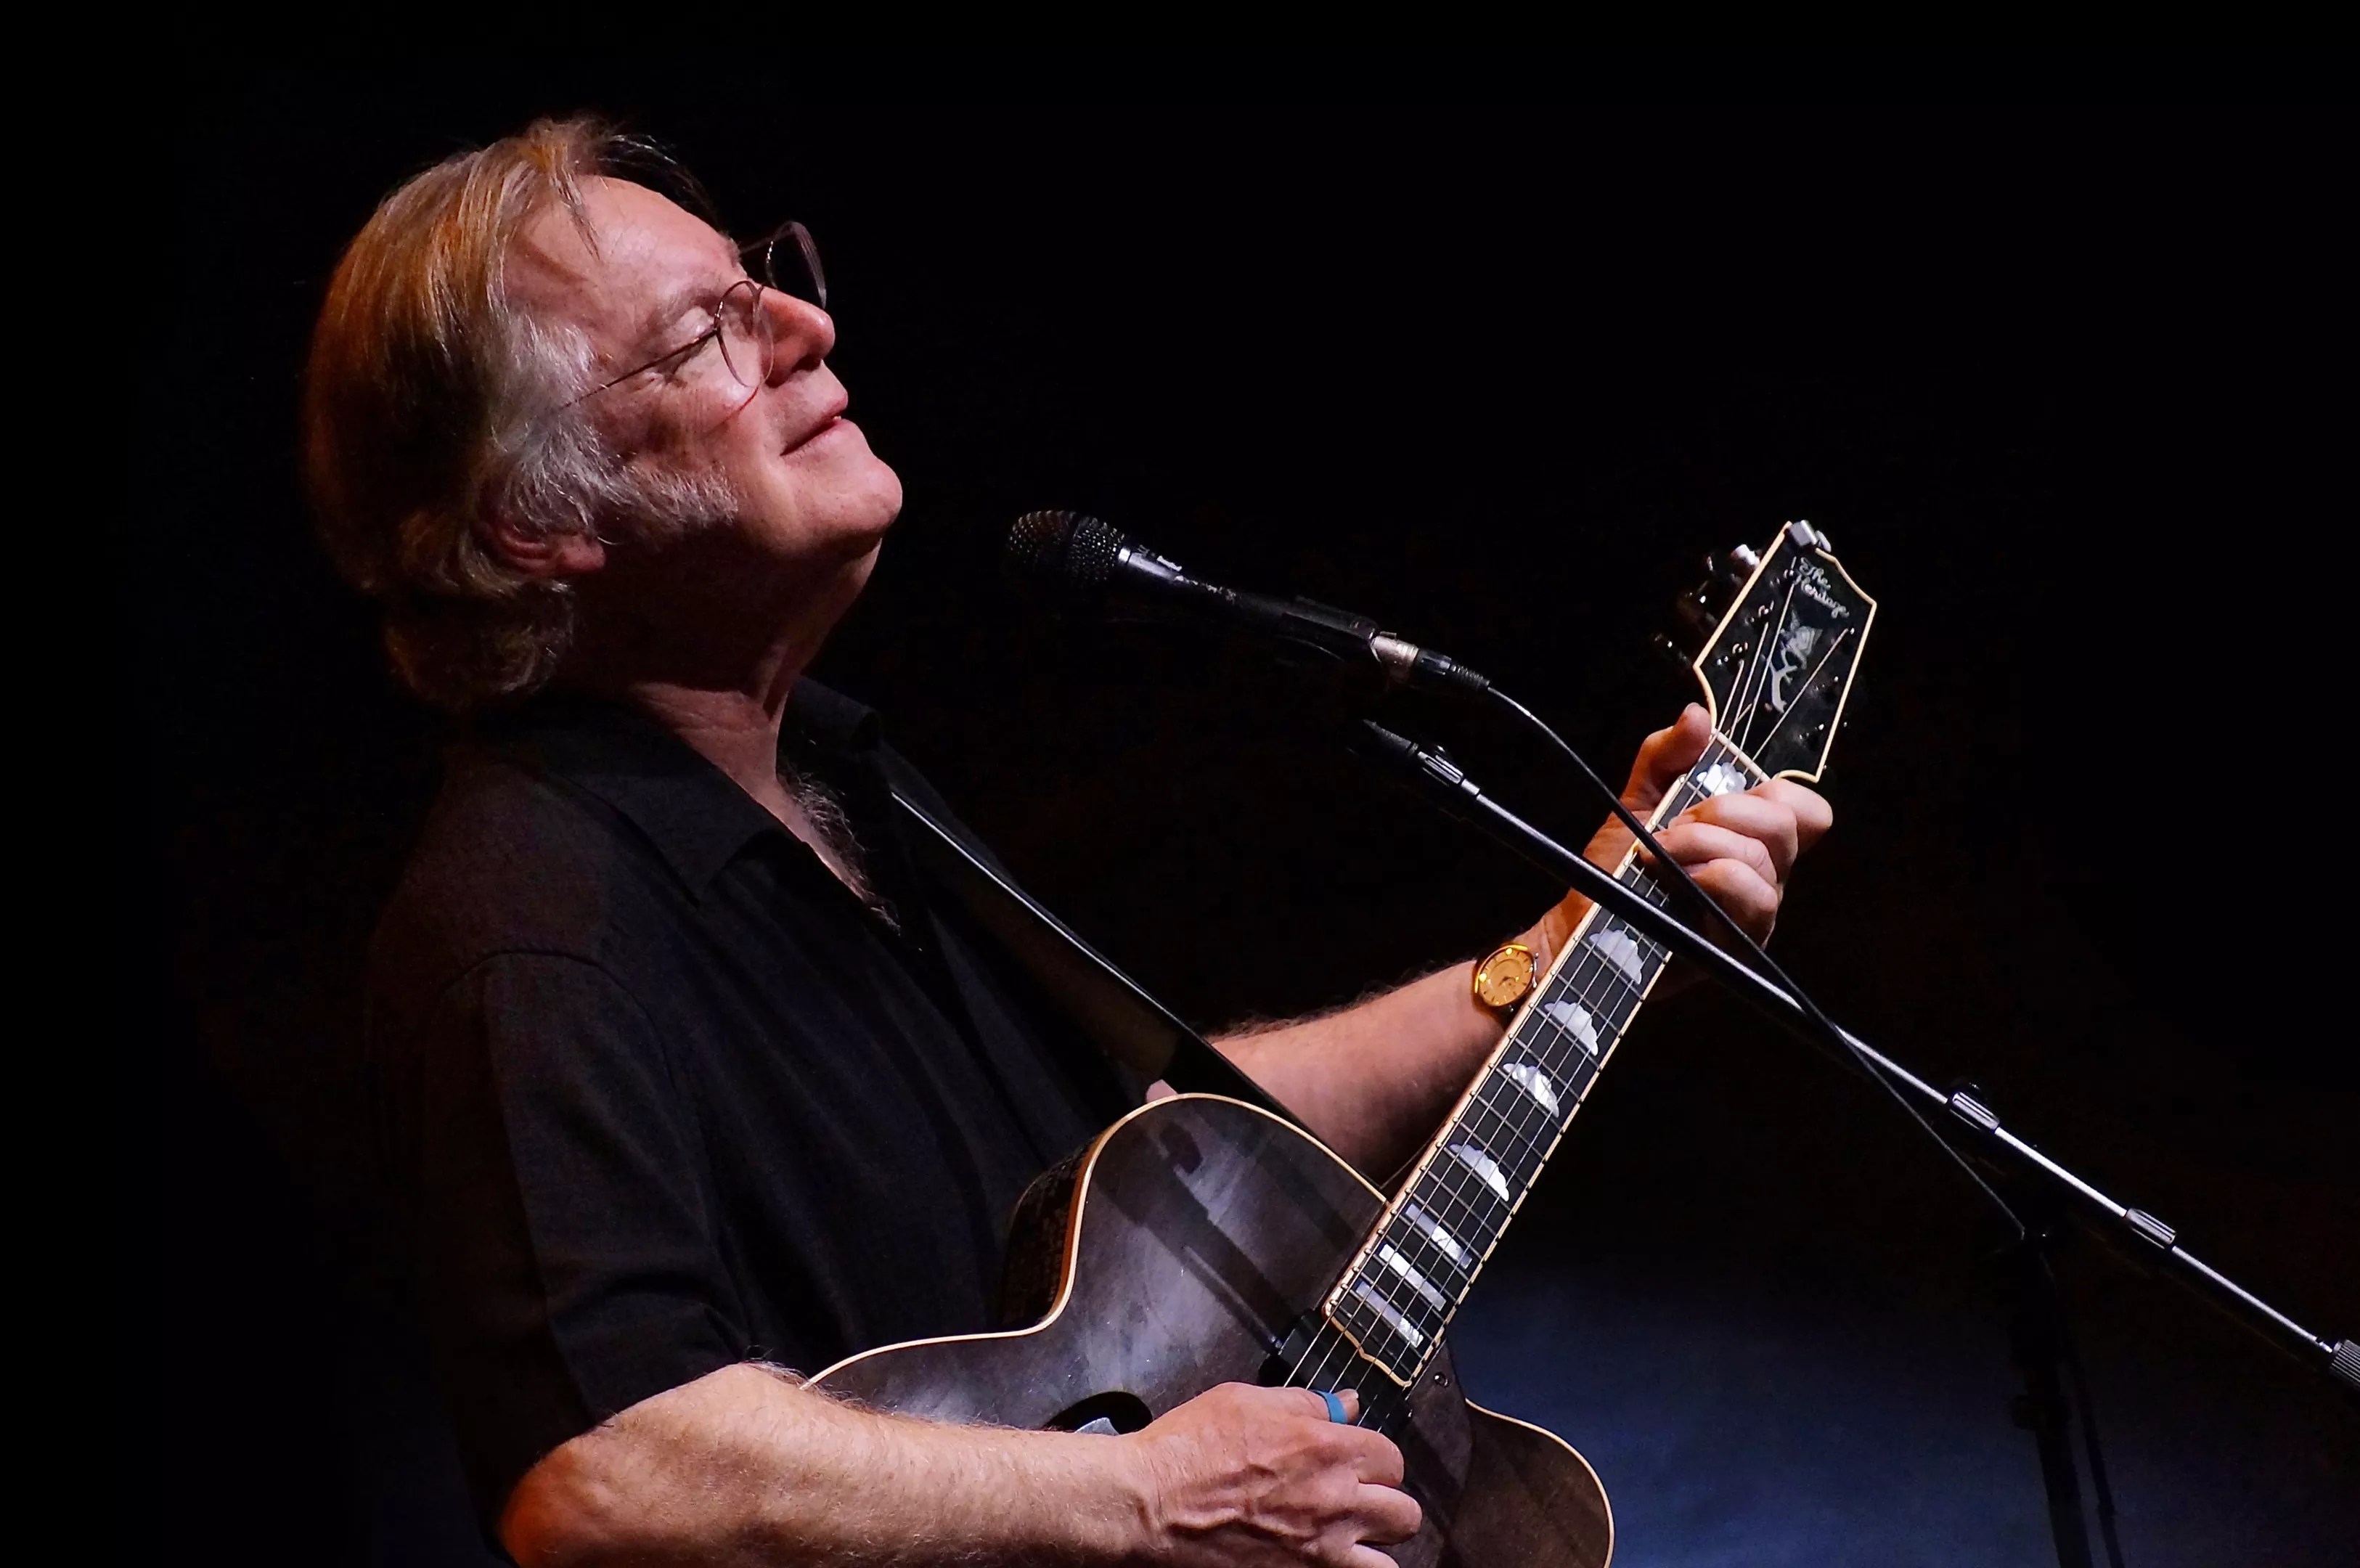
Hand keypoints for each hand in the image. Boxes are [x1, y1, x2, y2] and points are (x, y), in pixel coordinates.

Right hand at [1118, 1383, 1420, 1565]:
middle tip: (1356, 1501)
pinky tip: (1323, 1559)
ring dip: (1373, 1549)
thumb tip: (1346, 1405)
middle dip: (1384, 1504)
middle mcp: (1335, 1502)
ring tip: (1348, 1541)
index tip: (1353, 1461)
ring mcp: (1320, 1551)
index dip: (1373, 1458)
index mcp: (1327, 1449)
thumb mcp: (1247, 1401)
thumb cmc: (1190, 1447)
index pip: (1391, 1458)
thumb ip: (1306, 1405)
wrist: (1150, 1504)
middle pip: (1403, 1513)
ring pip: (1387, 1564)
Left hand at [1534, 704, 1831, 956]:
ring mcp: (1755, 912)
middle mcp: (1765, 874)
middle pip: (1785, 825)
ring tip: (1658, 854)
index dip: (1778, 793)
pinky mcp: (1740, 944)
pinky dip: (1711, 876)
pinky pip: (1753, 898)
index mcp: (1752, 838)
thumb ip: (1666, 755)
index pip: (1806, 811)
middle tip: (1673, 825)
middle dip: (1722, 812)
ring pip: (1764, 860)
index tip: (1717, 794)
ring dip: (1703, 844)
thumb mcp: (1638, 798)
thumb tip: (1697, 715)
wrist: (1582, 922)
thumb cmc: (1617, 866)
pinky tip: (1671, 879)